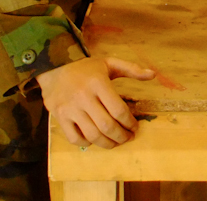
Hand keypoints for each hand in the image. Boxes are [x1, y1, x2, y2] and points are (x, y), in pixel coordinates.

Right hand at [37, 57, 154, 148]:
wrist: (54, 68)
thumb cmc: (85, 68)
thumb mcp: (109, 63)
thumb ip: (131, 69)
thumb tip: (153, 74)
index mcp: (98, 83)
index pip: (118, 109)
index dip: (130, 122)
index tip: (135, 126)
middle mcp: (84, 97)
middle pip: (106, 126)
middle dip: (121, 136)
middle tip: (128, 138)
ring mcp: (70, 109)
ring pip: (92, 135)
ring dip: (107, 143)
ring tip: (115, 142)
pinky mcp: (59, 117)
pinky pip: (74, 138)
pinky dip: (86, 143)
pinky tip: (95, 139)